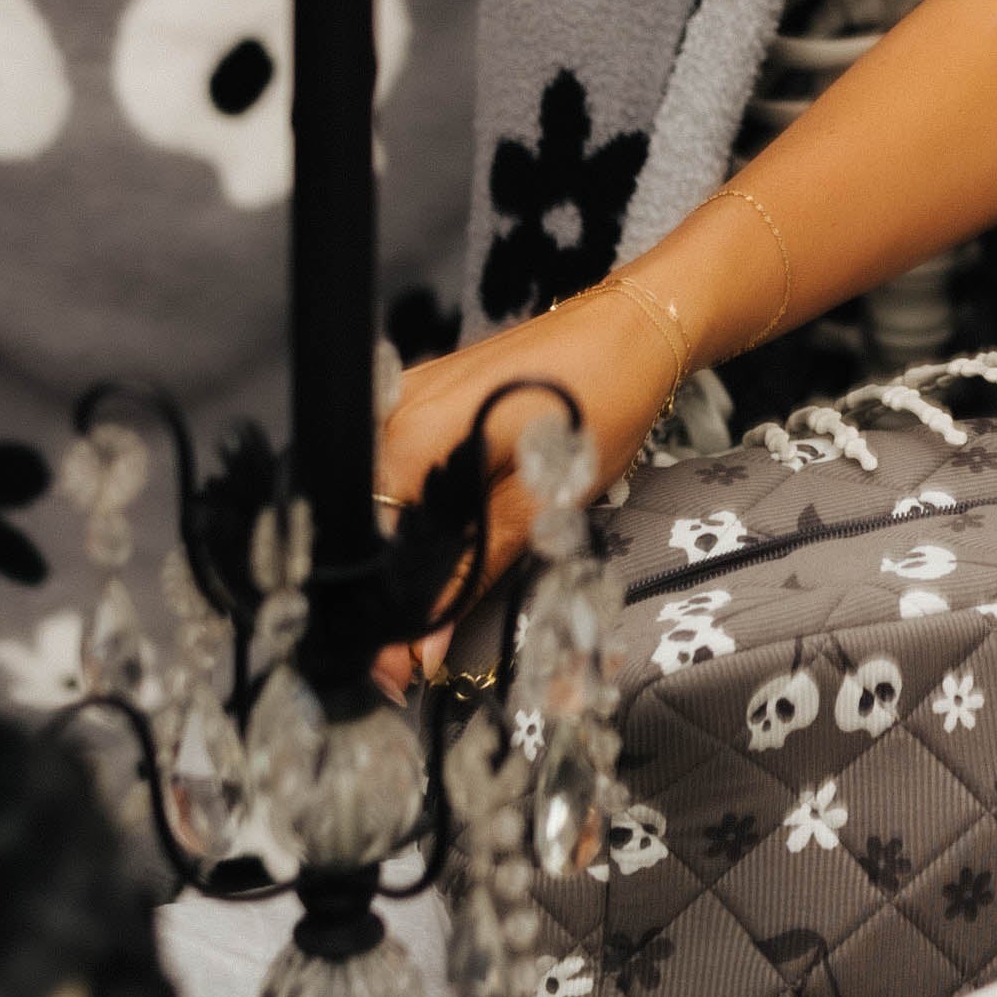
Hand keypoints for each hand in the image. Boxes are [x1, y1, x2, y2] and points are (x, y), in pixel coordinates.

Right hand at [370, 297, 659, 671]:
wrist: (632, 326)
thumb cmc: (598, 402)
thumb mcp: (540, 501)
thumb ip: (472, 572)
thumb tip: (423, 647)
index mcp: (408, 440)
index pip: (363, 548)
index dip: (377, 617)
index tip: (394, 670)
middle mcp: (390, 415)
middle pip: (363, 527)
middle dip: (385, 595)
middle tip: (412, 656)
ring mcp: (404, 399)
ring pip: (380, 501)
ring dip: (401, 558)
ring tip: (429, 611)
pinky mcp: (425, 397)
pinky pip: (400, 469)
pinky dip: (417, 516)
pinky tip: (443, 545)